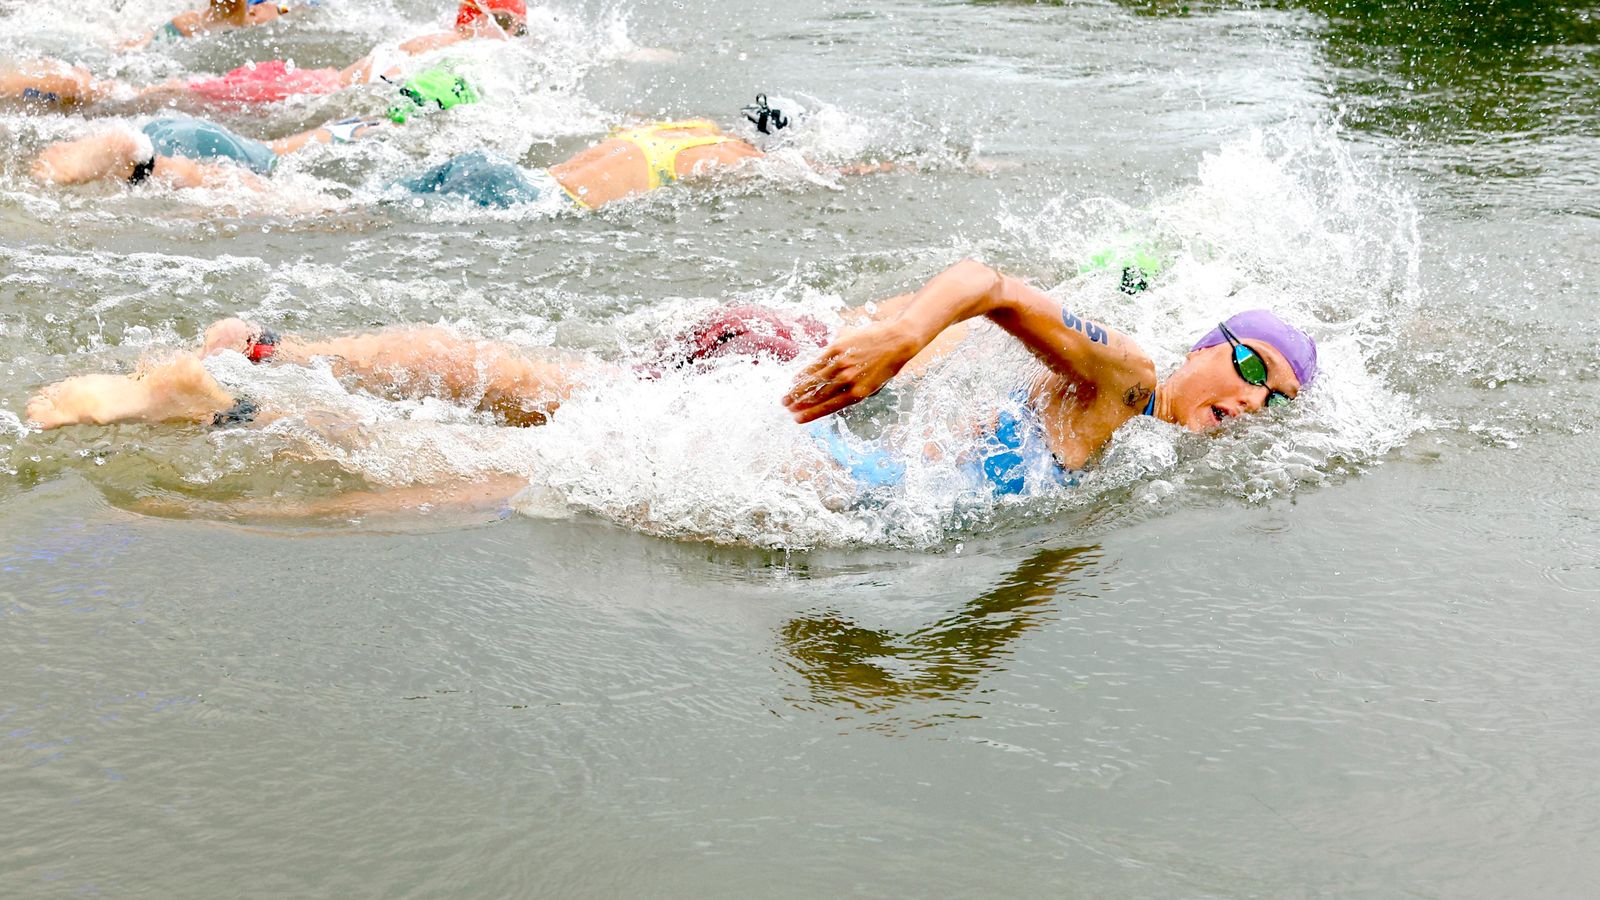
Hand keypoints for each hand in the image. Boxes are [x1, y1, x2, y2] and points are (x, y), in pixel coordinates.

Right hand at [782, 320, 917, 422]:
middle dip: (800, 404)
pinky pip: (816, 363)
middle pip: (818, 395)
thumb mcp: (874, 385)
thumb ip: (853, 392)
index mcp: (858, 393)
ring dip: (797, 391)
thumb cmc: (887, 364)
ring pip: (814, 381)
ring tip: (786, 399)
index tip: (798, 420)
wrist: (897, 340)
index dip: (811, 414)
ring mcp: (842, 364)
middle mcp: (848, 380)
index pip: (829, 407)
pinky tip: (795, 379)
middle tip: (787, 409)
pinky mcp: (837, 349)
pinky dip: (804, 373)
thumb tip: (834, 398)